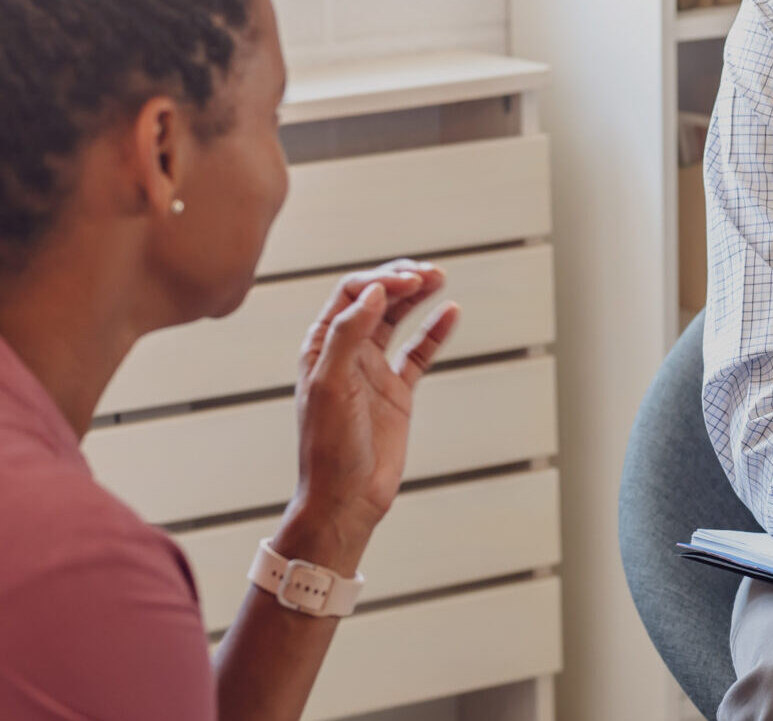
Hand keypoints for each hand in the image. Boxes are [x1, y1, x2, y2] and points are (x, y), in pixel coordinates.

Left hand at [286, 260, 460, 567]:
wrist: (345, 499)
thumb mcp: (331, 385)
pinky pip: (419, 352)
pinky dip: (435, 331)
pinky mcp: (397, 392)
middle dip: (401, 280)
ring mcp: (373, 370)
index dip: (380, 280)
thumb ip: (348, 335)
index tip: (408, 282)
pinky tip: (450, 312)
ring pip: (397, 319)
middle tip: (429, 273)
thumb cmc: (327, 448)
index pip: (351, 295)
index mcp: (322, 346)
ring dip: (417, 296)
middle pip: (375, 299)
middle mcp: (346, 352)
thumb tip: (374, 292)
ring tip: (440, 278)